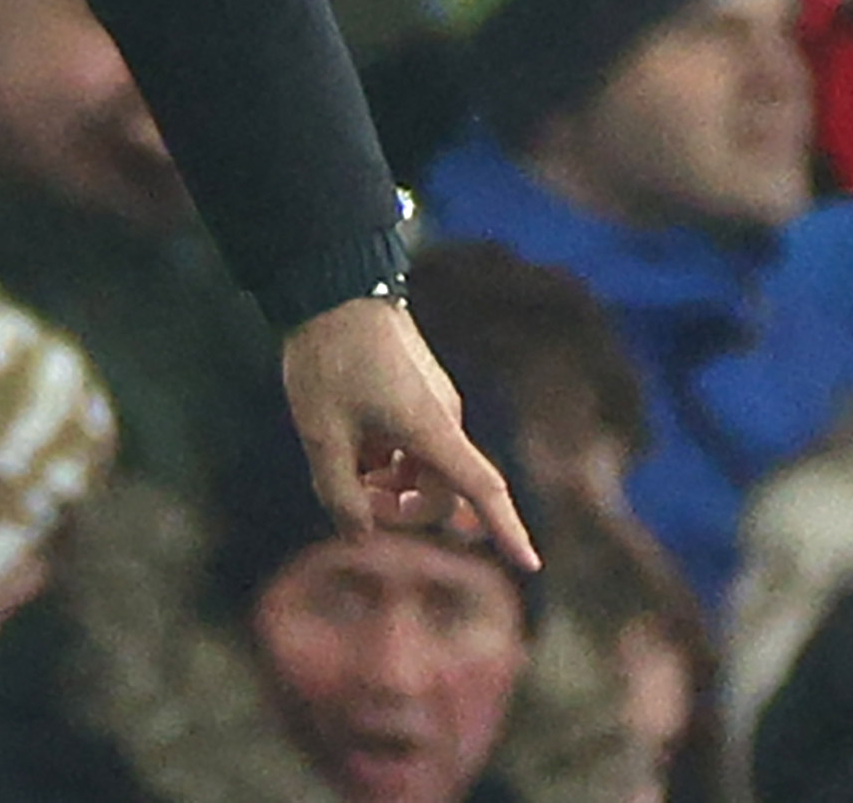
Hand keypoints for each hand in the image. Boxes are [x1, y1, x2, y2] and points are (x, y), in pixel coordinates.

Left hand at [281, 297, 541, 571]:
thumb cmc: (327, 359)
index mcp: (431, 428)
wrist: (330, 285)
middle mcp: (443, 417)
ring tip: (341, 469)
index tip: (532, 566)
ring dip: (389, 485)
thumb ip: (340, 493)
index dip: (507, 530)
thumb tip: (361, 537)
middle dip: (404, 511)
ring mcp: (431, 402)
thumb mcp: (321, 434)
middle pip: (441, 492)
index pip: (482, 488)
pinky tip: (346, 447)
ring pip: (421, 469)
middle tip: (354, 506)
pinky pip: (411, 443)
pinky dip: (385, 458)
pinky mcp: (416, 391)